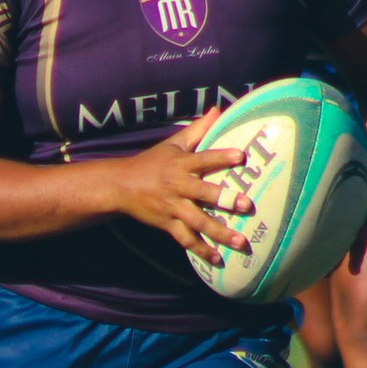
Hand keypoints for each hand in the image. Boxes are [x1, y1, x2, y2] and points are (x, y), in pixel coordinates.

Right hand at [110, 107, 253, 265]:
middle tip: (245, 205)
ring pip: (197, 221)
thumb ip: (199, 129)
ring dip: (219, 232)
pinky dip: (201, 250)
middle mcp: (177, 186)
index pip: (203, 158)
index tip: (240, 156)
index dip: (221, 156)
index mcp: (180, 164)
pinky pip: (186, 239)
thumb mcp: (173, 143)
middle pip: (202, 193)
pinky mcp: (167, 223)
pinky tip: (218, 259)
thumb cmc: (152, 162)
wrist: (120, 186)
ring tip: (240, 242)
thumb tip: (219, 109)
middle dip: (223, 199)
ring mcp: (172, 207)